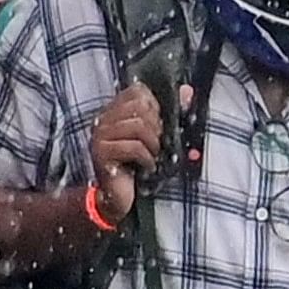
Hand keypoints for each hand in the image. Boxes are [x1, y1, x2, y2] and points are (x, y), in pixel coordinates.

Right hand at [87, 81, 167, 223]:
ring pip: (138, 126)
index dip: (156, 107)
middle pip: (140, 107)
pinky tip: (146, 167)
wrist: (121, 197)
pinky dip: (147, 158)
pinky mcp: (101, 152)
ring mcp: (100, 134)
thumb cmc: (140, 166)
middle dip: (156, 128)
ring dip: (153, 145)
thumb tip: (187, 91)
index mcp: (116, 110)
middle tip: (156, 146)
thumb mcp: (158, 137)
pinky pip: (133, 146)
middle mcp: (104, 118)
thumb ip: (171, 113)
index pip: (138, 91)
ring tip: (152, 157)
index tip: (159, 126)